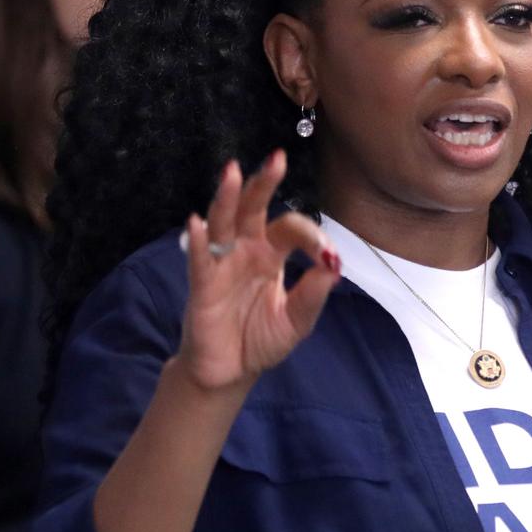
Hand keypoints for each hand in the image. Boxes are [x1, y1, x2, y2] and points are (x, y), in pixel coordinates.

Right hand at [172, 152, 338, 393]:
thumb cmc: (261, 340)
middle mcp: (246, 251)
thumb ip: (313, 295)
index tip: (329, 257)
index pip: (291, 230)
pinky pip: (200, 258)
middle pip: (253, 208)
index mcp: (272, 255)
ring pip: (224, 222)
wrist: (230, 373)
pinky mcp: (203, 284)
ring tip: (232, 172)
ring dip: (227, 198)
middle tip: (277, 159)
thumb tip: (334, 267)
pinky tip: (197, 222)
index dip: (312, 237)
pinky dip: (198, 240)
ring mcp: (222, 264)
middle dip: (264, 183)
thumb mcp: (297, 322)